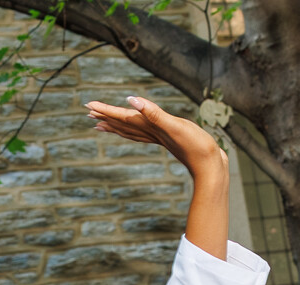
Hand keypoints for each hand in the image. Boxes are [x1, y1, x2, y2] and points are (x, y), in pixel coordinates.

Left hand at [87, 96, 227, 175]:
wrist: (211, 166)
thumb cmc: (196, 147)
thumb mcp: (175, 126)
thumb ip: (154, 114)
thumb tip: (131, 101)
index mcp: (151, 128)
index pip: (123, 118)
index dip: (106, 111)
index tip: (88, 106)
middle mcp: (152, 134)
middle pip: (123, 125)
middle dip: (105, 117)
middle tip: (88, 111)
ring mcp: (160, 138)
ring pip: (131, 131)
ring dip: (116, 126)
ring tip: (101, 124)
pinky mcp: (169, 140)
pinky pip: (145, 134)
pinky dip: (136, 130)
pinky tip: (137, 128)